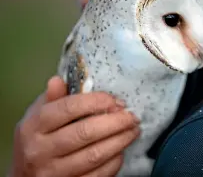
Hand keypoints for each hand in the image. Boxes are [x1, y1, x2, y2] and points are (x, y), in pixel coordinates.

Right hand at [8, 76, 139, 176]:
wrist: (23, 175)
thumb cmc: (36, 137)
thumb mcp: (38, 114)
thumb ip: (51, 98)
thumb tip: (58, 80)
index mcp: (34, 125)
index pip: (69, 108)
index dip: (97, 102)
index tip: (116, 101)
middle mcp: (40, 149)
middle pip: (85, 132)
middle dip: (115, 122)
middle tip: (132, 117)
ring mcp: (53, 172)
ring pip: (94, 155)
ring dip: (120, 141)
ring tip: (133, 131)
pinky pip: (97, 175)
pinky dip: (113, 162)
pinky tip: (121, 151)